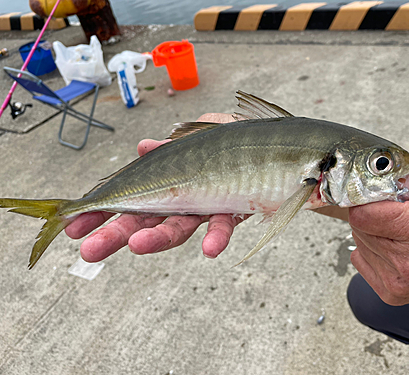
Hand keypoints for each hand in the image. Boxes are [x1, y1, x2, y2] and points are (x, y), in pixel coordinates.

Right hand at [65, 113, 247, 261]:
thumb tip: (144, 146)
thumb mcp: (205, 132)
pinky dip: (215, 238)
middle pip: (149, 218)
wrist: (287, 146)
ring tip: (136, 245)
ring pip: (180, 226)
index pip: (134, 195)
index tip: (74, 221)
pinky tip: (208, 249)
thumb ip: (175, 143)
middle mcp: (188, 197)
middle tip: (89, 249)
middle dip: (119, 233)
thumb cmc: (242, 138)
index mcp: (173, 179)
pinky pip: (224, 227)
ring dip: (158, 238)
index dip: (104, 209)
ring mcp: (210, 206)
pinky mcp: (238, 211)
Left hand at [349, 182, 408, 334]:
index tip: (370, 197)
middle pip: (358, 228)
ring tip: (398, 234)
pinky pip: (360, 260)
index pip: (365, 215)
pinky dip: (370, 251)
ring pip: (358, 243)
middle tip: (390, 215)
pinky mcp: (391, 293)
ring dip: (371, 234)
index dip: (363, 202)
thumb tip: (379, 178)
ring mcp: (398, 280)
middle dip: (369, 216)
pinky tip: (393, 249)